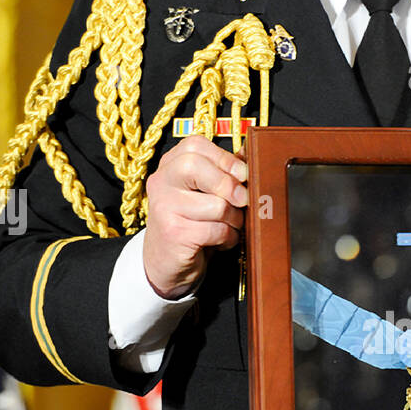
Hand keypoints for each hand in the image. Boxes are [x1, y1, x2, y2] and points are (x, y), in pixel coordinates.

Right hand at [142, 135, 248, 299]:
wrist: (166, 264)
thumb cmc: (191, 225)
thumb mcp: (204, 194)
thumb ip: (222, 173)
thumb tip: (249, 152)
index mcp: (169, 167)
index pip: (194, 145)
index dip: (225, 158)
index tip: (243, 175)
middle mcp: (161, 183)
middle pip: (195, 166)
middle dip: (229, 184)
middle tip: (242, 200)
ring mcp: (164, 208)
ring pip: (216, 204)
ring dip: (234, 219)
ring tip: (230, 226)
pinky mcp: (174, 234)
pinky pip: (216, 230)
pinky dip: (229, 238)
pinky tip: (222, 241)